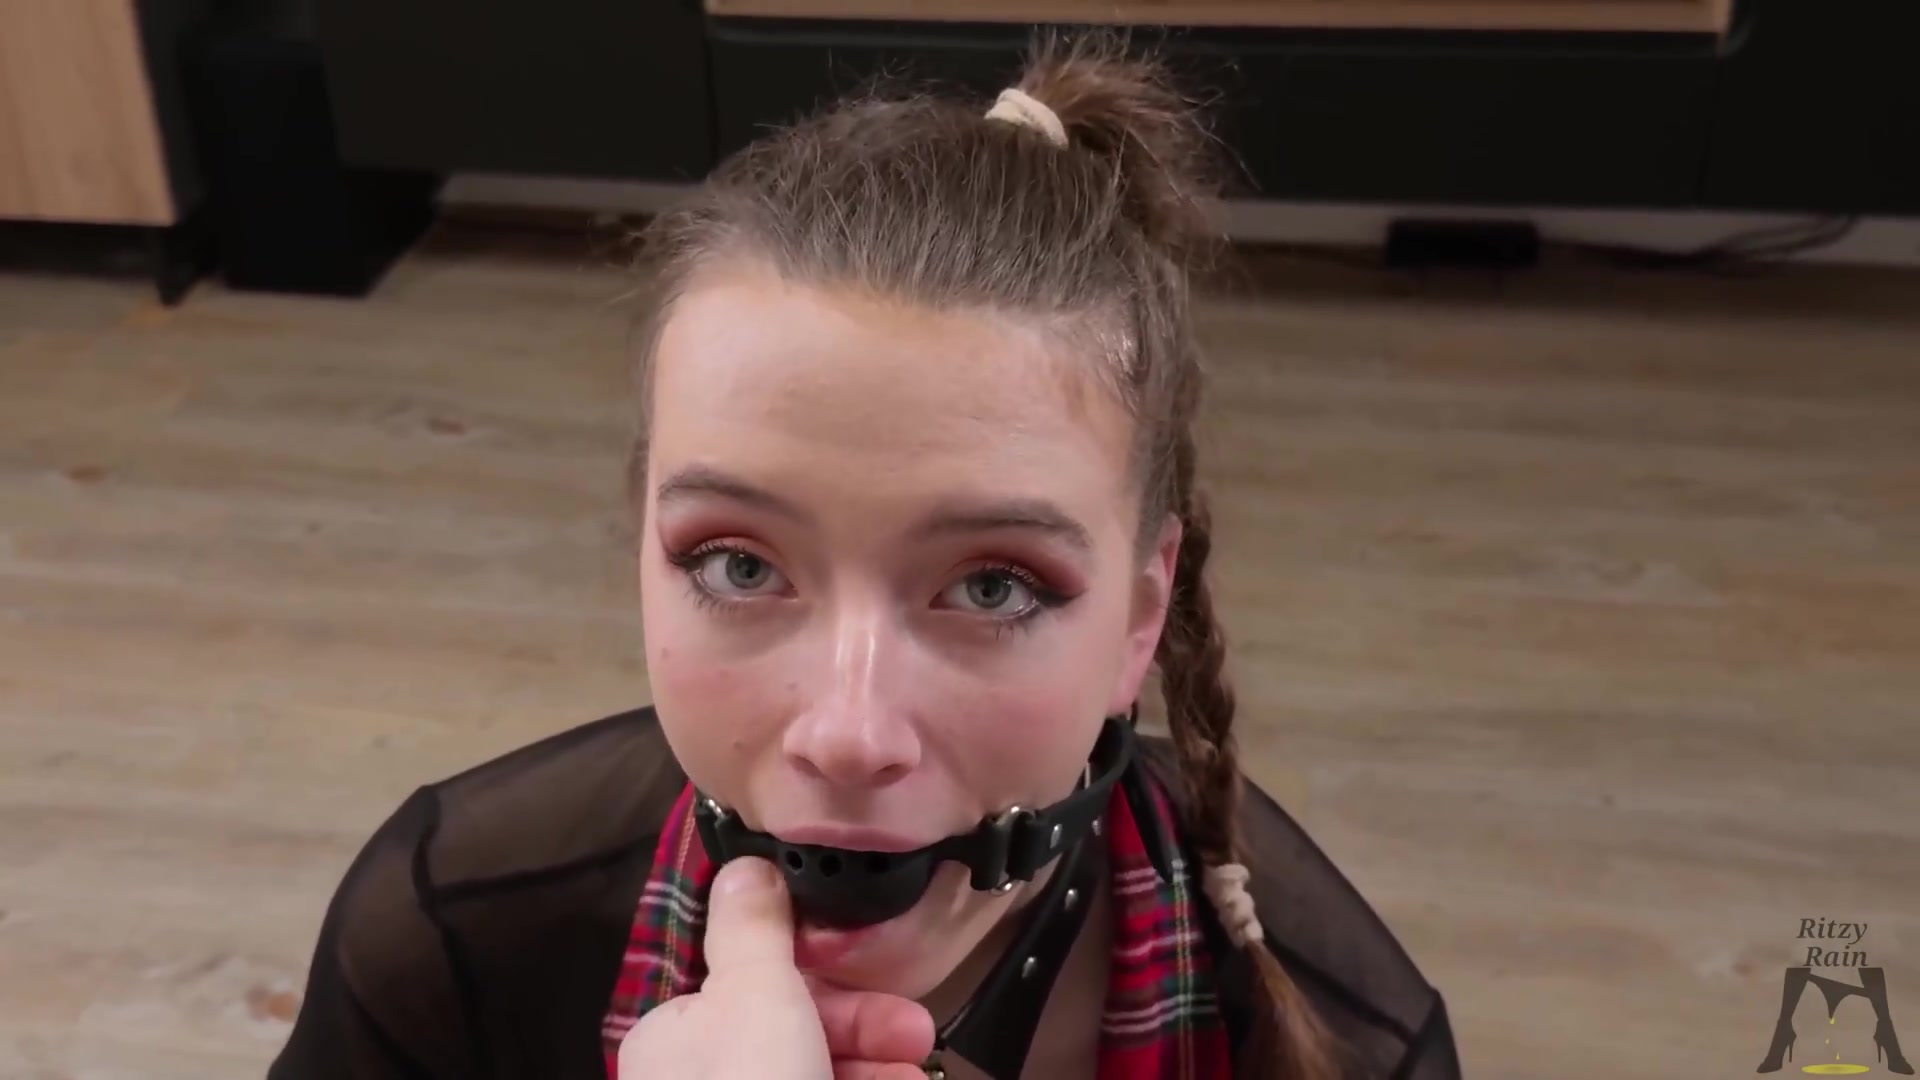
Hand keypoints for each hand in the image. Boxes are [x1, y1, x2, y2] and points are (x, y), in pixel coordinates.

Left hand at [618, 856, 935, 1079]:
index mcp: (676, 1035)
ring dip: (875, 1076)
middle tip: (921, 1042)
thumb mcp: (753, 992)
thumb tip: (744, 867)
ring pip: (814, 1079)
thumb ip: (752, 927)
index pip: (759, 987)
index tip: (892, 992)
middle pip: (794, 1037)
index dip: (832, 984)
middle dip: (867, 1037)